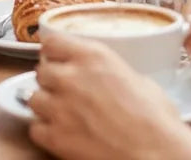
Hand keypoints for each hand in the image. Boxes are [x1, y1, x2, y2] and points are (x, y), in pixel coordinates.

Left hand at [29, 34, 190, 159]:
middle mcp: (70, 77)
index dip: (54, 52)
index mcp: (92, 56)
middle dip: (51, 80)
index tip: (57, 58)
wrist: (156, 154)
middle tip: (64, 90)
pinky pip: (35, 129)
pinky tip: (60, 133)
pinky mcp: (56, 137)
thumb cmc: (157, 121)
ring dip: (45, 104)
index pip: (52, 42)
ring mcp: (60, 107)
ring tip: (61, 113)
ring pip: (33, 98)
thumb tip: (113, 79)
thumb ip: (114, 72)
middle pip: (41, 70)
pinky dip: (44, 131)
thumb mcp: (139, 80)